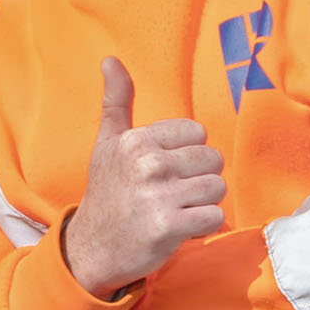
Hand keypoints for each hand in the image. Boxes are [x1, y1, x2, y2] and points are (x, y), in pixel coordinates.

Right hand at [60, 58, 225, 297]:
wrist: (92, 249)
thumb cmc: (106, 194)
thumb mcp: (106, 144)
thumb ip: (115, 101)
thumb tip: (110, 60)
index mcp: (136, 140)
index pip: (198, 133)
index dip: (187, 155)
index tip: (163, 172)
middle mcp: (147, 164)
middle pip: (212, 160)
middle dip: (198, 180)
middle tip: (170, 195)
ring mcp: (158, 196)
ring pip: (217, 188)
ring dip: (203, 204)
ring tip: (176, 210)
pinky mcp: (169, 226)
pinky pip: (215, 216)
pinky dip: (204, 226)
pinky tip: (180, 228)